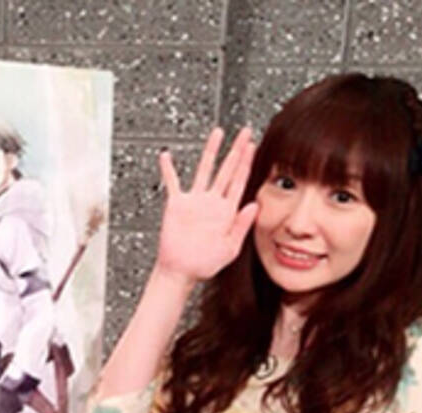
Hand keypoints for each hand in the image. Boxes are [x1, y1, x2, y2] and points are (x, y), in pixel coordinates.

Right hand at [153, 126, 258, 283]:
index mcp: (227, 211)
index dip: (247, 162)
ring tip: (217, 133)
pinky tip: (167, 156)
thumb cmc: (204, 264)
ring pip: (204, 169)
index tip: (253, 146)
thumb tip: (254, 204)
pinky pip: (173, 183)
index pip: (240, 181)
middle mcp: (212, 202)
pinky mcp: (177, 205)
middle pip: (227, 169)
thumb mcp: (230, 248)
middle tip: (245, 132)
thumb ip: (242, 226)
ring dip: (211, 151)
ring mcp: (195, 201)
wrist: (181, 271)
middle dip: (237, 150)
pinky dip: (169, 169)